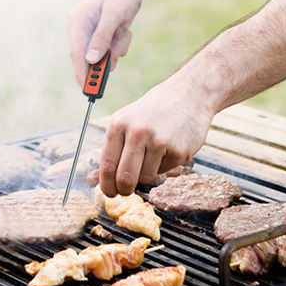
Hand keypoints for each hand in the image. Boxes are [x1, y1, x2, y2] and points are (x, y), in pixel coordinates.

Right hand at [67, 0, 143, 85]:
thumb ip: (102, 36)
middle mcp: (82, 29)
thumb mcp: (114, 14)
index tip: (86, 88)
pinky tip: (124, 29)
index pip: (76, 52)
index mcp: (77, 21)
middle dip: (105, 58)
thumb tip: (91, 60)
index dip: (81, 71)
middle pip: (89, 57)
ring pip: (104, 55)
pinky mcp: (103, 36)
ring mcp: (93, 33)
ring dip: (117, 48)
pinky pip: (112, 50)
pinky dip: (121, 44)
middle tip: (113, 63)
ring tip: (124, 31)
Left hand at [98, 78, 215, 196]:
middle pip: (125, 177)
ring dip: (148, 174)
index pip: (107, 166)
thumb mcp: (128, 121)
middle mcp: (137, 132)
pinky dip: (166, 165)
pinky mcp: (178, 150)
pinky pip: (166, 170)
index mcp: (119, 125)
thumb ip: (114, 148)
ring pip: (147, 177)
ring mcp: (159, 141)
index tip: (109, 192)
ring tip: (154, 155)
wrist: (189, 94)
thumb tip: (95, 178)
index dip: (107, 185)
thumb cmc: (155, 109)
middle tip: (126, 191)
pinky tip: (170, 146)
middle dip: (124, 189)